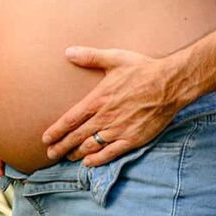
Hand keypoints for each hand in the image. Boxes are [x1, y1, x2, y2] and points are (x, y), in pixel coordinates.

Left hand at [41, 46, 185, 166]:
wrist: (170, 84)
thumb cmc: (143, 69)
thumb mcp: (115, 58)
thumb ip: (90, 57)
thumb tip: (68, 52)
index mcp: (98, 99)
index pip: (70, 119)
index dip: (56, 131)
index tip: (46, 138)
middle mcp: (105, 117)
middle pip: (76, 136)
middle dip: (61, 146)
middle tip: (50, 154)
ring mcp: (119, 130)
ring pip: (91, 146)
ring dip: (76, 153)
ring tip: (67, 157)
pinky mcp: (132, 139)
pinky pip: (110, 153)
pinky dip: (97, 160)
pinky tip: (88, 163)